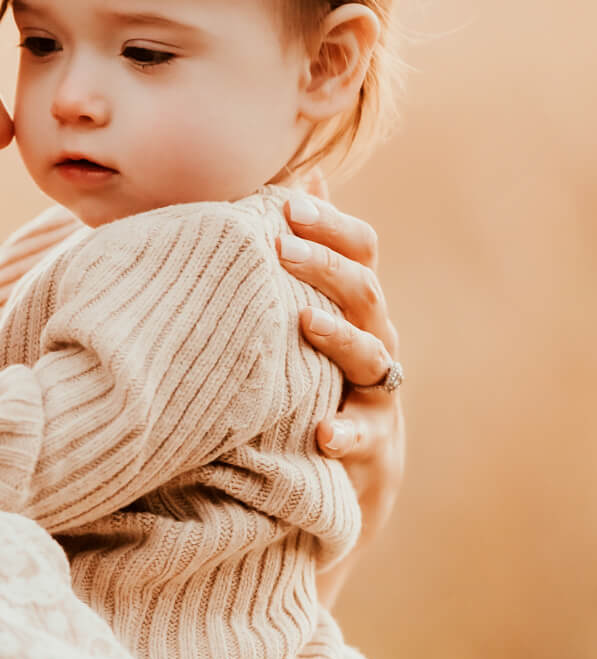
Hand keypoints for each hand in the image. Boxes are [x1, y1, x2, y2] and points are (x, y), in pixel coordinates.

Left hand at [276, 186, 403, 572]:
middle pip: (365, 294)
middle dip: (325, 267)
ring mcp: (377, 396)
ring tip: (304, 322)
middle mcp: (377, 345)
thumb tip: (302, 178)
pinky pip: (362, 439)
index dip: (332, 225)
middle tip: (281, 246)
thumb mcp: (317, 319)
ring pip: (372, 357)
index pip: (361, 252)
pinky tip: (321, 433)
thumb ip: (310, 256)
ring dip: (338, 336)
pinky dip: (343, 435)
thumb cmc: (323, 384)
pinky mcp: (371, 448)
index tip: (286, 202)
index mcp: (359, 310)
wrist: (349, 480)